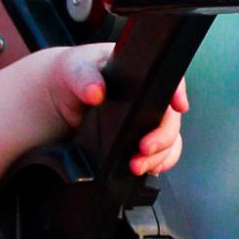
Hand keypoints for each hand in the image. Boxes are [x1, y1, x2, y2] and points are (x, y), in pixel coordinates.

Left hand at [47, 44, 188, 176]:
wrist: (59, 97)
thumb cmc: (73, 74)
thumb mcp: (74, 70)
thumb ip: (84, 79)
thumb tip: (95, 92)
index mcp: (140, 72)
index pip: (169, 78)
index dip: (178, 92)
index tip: (179, 106)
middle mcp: (149, 96)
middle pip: (171, 117)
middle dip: (163, 136)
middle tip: (145, 148)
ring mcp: (146, 120)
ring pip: (169, 139)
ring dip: (159, 155)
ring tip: (137, 165)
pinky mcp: (138, 140)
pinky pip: (160, 154)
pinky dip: (156, 163)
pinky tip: (144, 169)